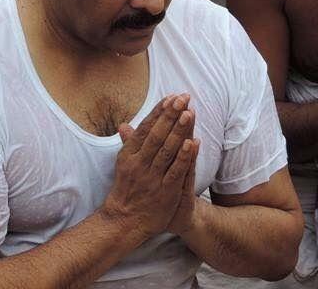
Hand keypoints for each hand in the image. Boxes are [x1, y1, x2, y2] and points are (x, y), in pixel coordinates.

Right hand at [102, 94, 199, 240]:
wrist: (125, 221)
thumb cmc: (127, 188)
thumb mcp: (123, 164)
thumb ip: (128, 143)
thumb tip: (123, 125)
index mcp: (129, 154)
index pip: (145, 128)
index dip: (158, 112)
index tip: (170, 97)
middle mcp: (139, 164)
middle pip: (157, 135)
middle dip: (170, 115)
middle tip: (182, 98)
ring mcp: (152, 178)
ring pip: (167, 150)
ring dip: (179, 131)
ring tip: (188, 113)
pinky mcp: (165, 191)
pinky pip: (176, 171)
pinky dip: (185, 157)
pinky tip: (193, 142)